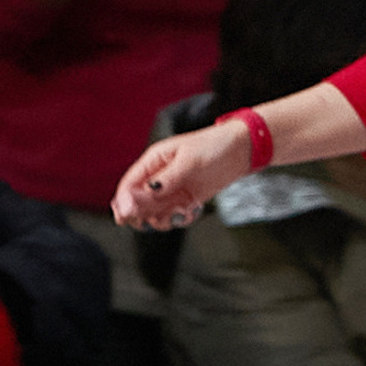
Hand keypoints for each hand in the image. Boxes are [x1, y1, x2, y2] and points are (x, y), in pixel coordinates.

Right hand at [112, 120, 253, 230]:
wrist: (241, 151)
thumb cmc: (213, 146)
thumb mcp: (189, 160)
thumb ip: (168, 177)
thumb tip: (147, 191)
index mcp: (153, 161)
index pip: (129, 183)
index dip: (124, 201)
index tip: (126, 215)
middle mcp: (159, 178)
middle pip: (137, 202)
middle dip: (141, 214)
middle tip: (156, 216)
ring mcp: (172, 190)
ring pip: (153, 213)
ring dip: (161, 219)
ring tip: (180, 212)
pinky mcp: (186, 200)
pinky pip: (174, 216)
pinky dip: (179, 219)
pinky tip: (191, 213)